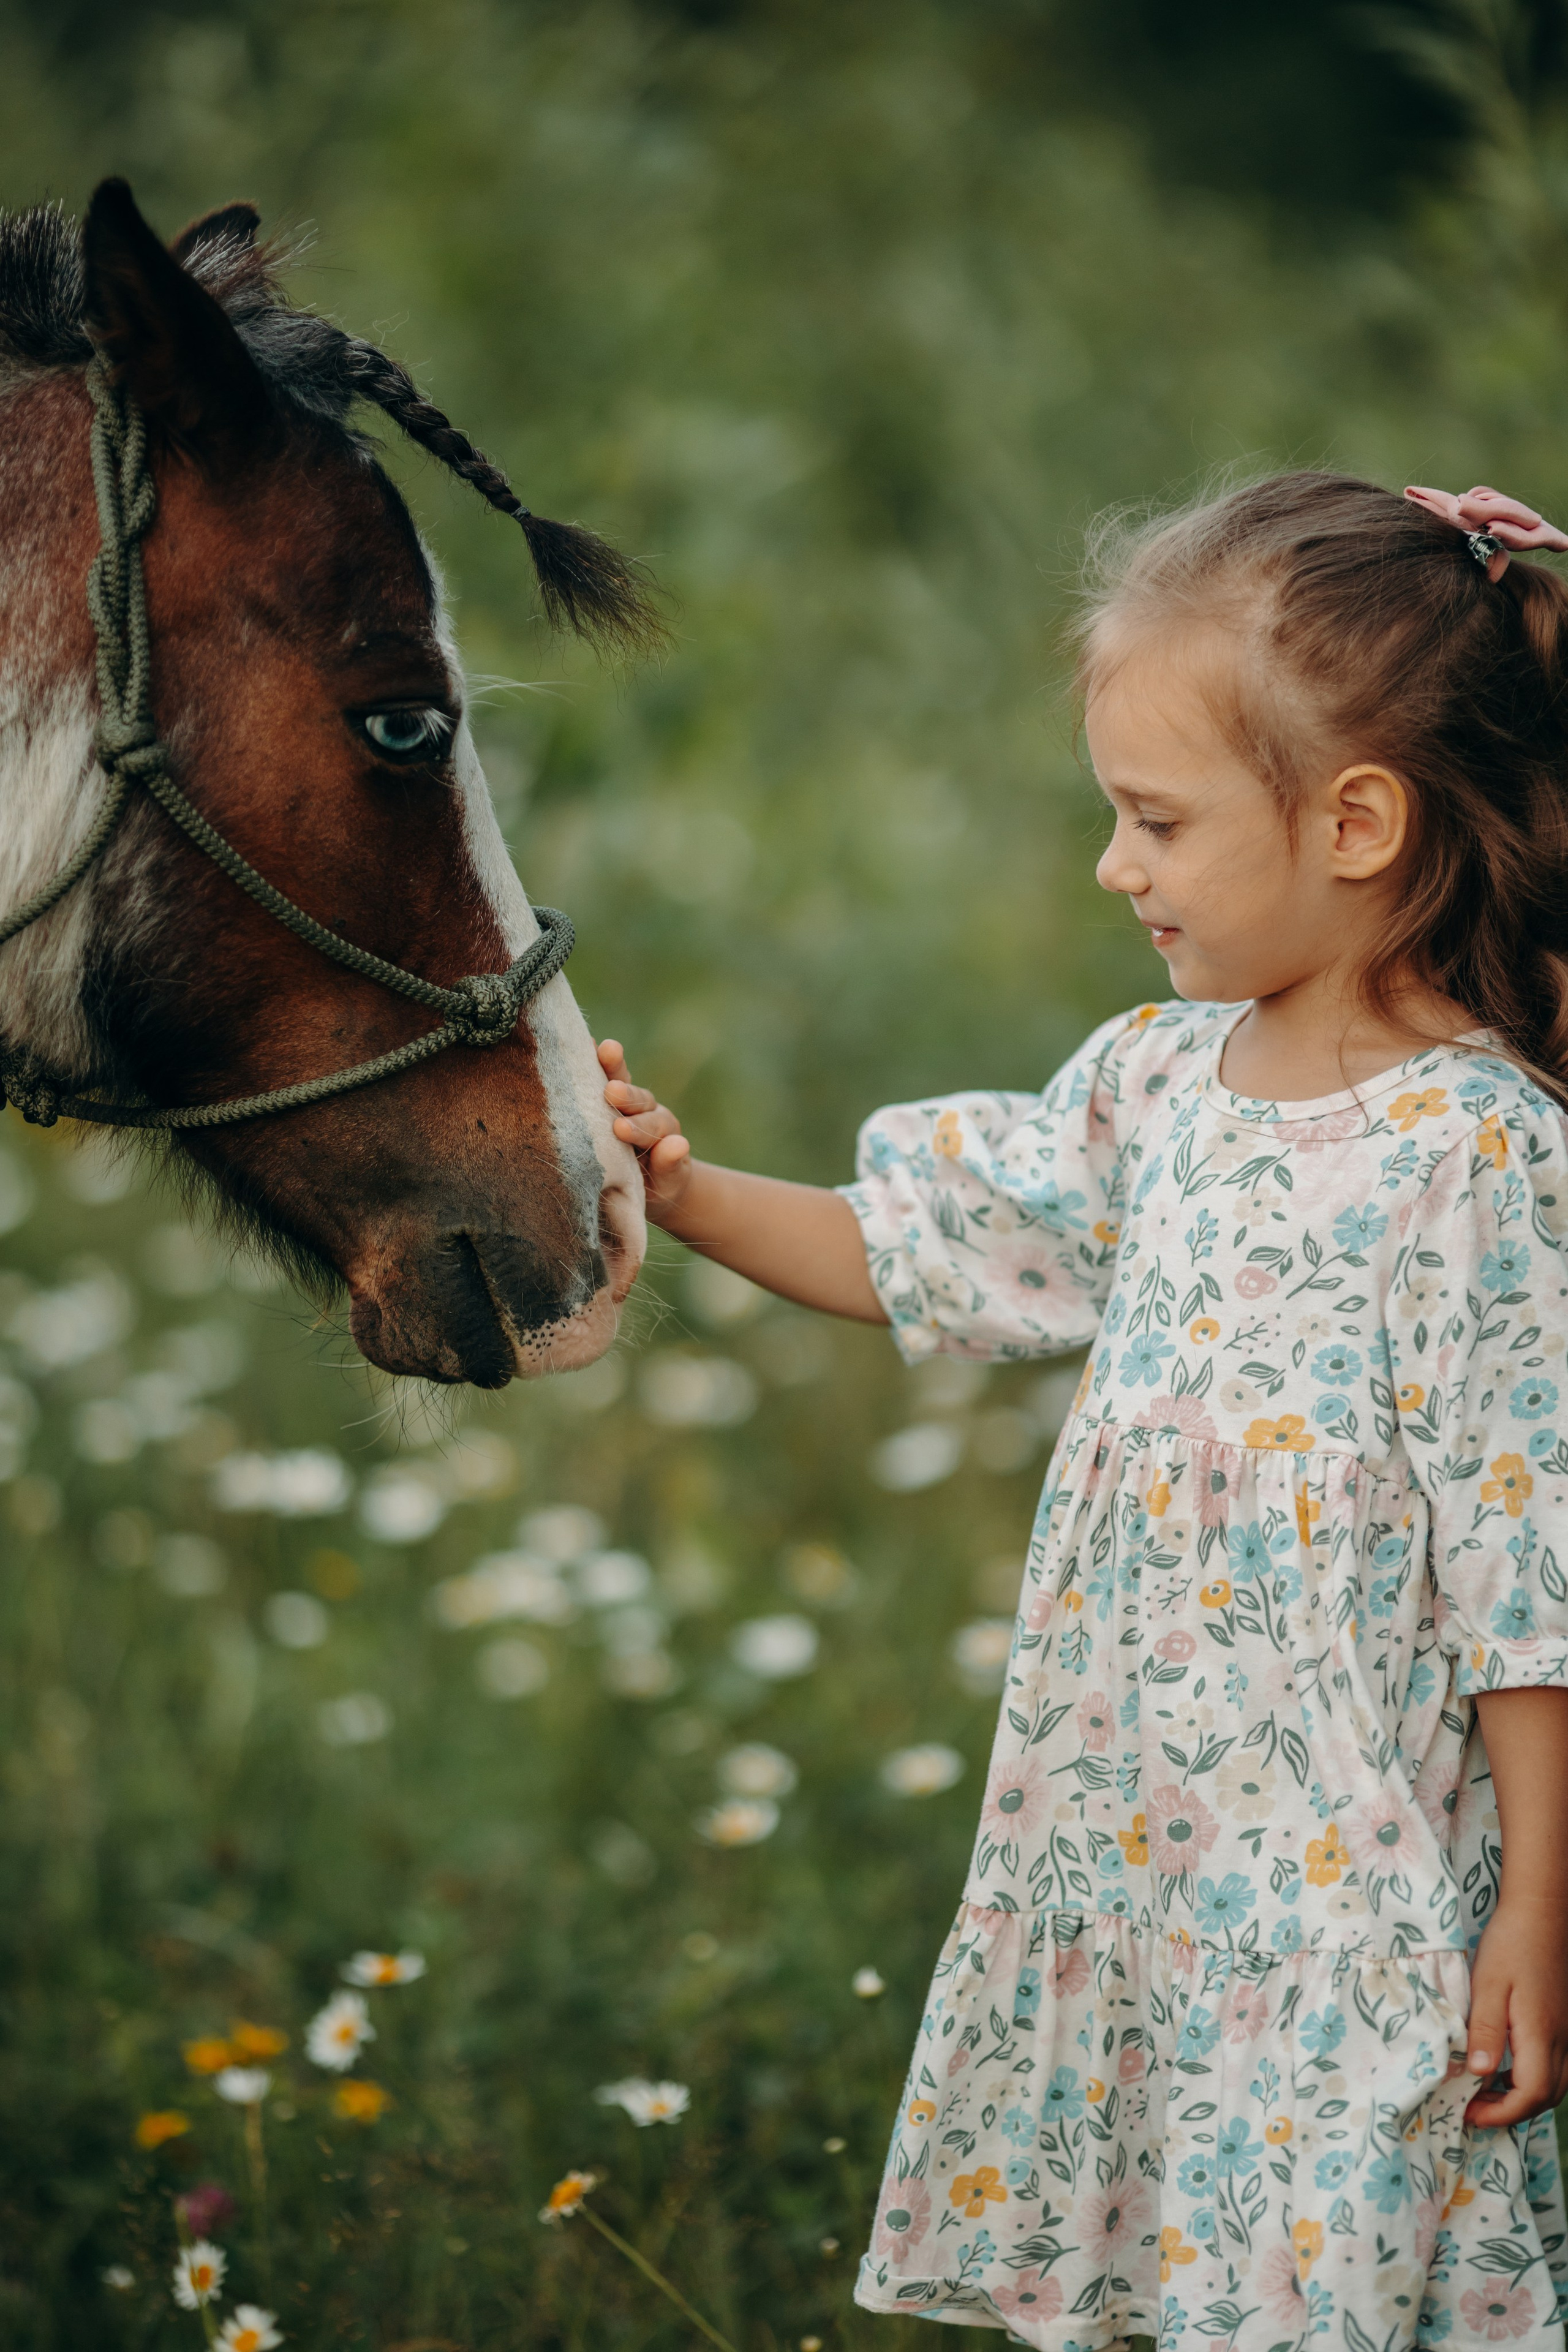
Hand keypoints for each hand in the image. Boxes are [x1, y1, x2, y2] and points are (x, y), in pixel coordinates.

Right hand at [598, 1039, 692, 1227]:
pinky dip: (591, 1060)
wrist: (649, 1179)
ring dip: (611, 1066)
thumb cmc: (657, 1184)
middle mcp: (645, 1110)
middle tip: (612, 1092)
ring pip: (620, 1079)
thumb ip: (671, 1165)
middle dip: (626, 1094)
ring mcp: (624, 1101)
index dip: (638, 1128)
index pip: (651, 1127)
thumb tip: (679, 1144)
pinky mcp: (603, 1097)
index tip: (621, 1130)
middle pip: (639, 1098)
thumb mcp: (668, 1181)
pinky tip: (580, 1042)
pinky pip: (598, 1075)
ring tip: (602, 1050)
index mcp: (661, 1131)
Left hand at [1464, 1902, 1567, 2126]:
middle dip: (1510, 2113)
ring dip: (1522, 2099)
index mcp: (1540, 2035)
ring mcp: (1565, 2034)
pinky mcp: (1562, 2025)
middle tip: (1471, 2108)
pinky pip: (1554, 2068)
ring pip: (1554, 2086)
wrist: (1541, 1915)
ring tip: (1484, 2094)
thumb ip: (1484, 2030)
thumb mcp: (1487, 1984)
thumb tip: (1478, 2073)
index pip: (1529, 2095)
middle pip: (1545, 2098)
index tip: (1467, 2113)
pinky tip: (1504, 2069)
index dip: (1499, 2113)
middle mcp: (1560, 2041)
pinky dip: (1532, 2081)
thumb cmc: (1511, 1944)